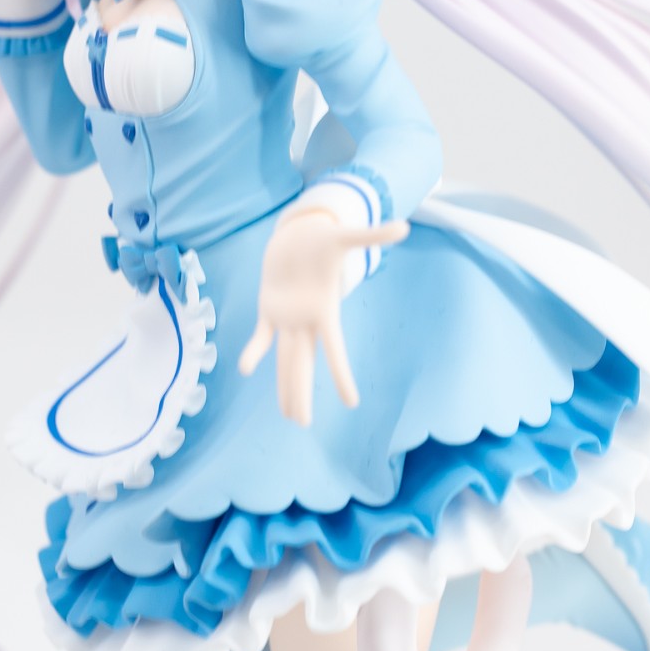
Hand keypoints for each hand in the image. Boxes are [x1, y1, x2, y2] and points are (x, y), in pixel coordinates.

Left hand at [238, 211, 409, 426]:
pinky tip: (245, 369)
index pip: (334, 350)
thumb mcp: (346, 237)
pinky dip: (254, 352)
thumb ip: (372, 235)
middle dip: (301, 393)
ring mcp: (287, 318)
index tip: (352, 402)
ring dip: (285, 386)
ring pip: (285, 359)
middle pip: (304, 364)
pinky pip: (261, 337)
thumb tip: (403, 226)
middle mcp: (306, 322)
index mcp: (325, 312)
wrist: (299, 236)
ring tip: (289, 415)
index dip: (341, 375)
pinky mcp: (269, 310)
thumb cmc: (325, 239)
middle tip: (302, 424)